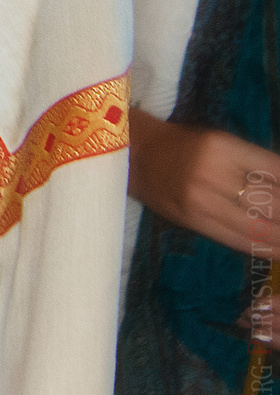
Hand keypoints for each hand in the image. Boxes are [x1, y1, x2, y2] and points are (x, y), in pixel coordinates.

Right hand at [130, 109, 279, 256]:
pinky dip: (265, 249)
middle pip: (274, 204)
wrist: (130, 154)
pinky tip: (278, 251)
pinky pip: (238, 240)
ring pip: (260, 227)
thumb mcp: (221, 143)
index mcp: (223, 147)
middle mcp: (213, 174)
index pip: (277, 172)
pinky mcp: (192, 221)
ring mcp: (201, 201)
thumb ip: (256, 166)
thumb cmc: (180, 144)